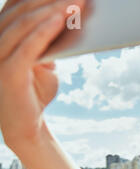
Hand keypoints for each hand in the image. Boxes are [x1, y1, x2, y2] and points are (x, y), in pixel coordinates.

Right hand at [0, 0, 84, 146]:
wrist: (26, 126)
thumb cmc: (35, 91)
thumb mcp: (45, 61)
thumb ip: (49, 41)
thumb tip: (68, 17)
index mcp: (1, 36)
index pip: (18, 6)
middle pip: (22, 12)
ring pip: (24, 26)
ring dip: (51, 10)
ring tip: (74, 2)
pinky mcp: (7, 74)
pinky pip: (27, 48)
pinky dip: (43, 31)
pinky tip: (59, 19)